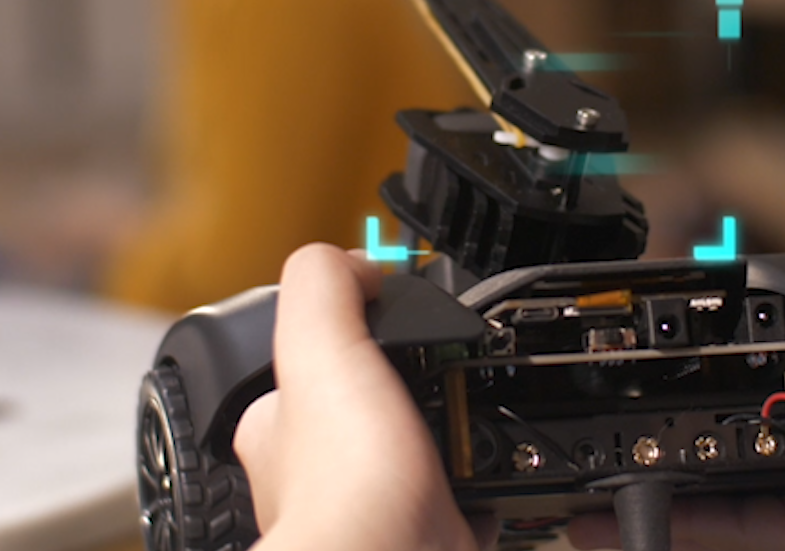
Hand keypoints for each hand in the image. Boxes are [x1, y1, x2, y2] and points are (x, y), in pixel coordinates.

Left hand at [233, 244, 493, 550]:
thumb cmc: (343, 485)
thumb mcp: (319, 347)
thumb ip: (326, 284)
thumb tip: (361, 263)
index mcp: (286, 424)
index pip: (312, 356)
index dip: (354, 328)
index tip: (396, 316)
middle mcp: (327, 469)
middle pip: (376, 399)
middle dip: (416, 383)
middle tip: (452, 368)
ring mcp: (379, 504)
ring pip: (421, 445)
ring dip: (456, 427)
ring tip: (483, 409)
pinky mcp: (430, 529)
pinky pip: (465, 492)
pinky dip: (486, 476)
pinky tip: (497, 463)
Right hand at [571, 227, 784, 550]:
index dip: (736, 371)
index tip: (685, 344)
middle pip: (737, 445)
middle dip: (674, 425)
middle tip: (611, 399)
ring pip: (713, 493)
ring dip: (648, 478)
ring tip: (581, 460)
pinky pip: (728, 526)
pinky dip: (667, 520)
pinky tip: (609, 509)